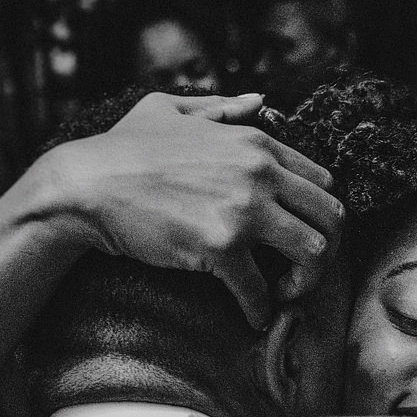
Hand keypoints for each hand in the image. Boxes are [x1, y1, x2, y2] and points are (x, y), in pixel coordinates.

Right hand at [45, 92, 343, 328]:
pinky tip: (253, 316)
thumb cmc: (121, 149)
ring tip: (282, 293)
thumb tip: (262, 100)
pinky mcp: (219, 246)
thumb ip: (221, 107)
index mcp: (255, 142)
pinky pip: (261, 290)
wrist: (83, 185)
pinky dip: (261, 310)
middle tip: (301, 271)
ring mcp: (242, 209)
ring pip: (314, 254)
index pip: (322, 182)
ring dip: (305, 282)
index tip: (300, 236)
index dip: (318, 216)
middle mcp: (258, 172)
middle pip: (333, 217)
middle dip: (327, 251)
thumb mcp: (170, 109)